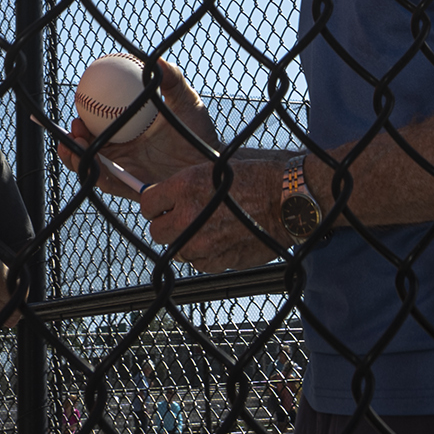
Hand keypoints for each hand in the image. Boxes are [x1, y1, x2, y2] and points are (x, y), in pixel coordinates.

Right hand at [59, 52, 216, 191]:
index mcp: (129, 132)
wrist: (213, 161)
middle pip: (89, 147)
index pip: (99, 125)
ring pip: (93, 166)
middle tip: (74, 126)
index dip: (84, 119)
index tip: (78, 106)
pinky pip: (110, 183)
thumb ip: (172, 81)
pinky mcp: (133, 189)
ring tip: (73, 145)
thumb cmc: (199, 130)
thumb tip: (156, 61)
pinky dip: (96, 174)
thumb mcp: (185, 101)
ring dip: (78, 157)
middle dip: (73, 140)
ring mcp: (127, 171)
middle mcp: (124, 153)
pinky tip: (94, 163)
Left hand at [132, 153, 285, 273]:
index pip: (147, 204)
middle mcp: (188, 216)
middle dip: (168, 225)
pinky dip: (206, 255)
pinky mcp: (216, 261)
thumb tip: (163, 199)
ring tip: (209, 229)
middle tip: (185, 219)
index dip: (156, 205)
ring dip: (187, 242)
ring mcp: (201, 243)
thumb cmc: (256, 180)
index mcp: (185, 187)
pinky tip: (222, 240)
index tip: (164, 206)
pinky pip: (198, 263)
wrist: (286, 202)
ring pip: (177, 250)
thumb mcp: (213, 170)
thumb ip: (184, 187)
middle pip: (156, 231)